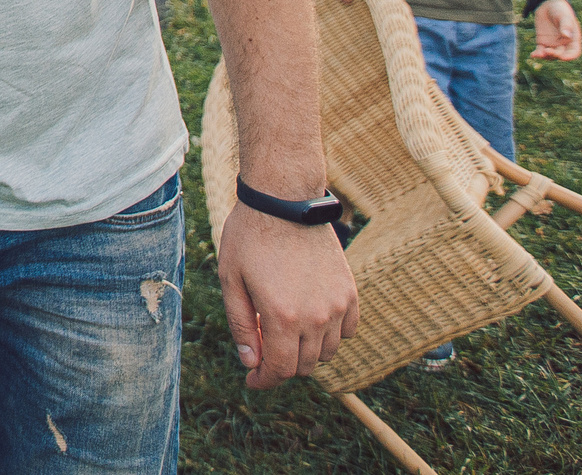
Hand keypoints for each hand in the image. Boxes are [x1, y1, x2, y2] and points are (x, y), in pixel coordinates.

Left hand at [217, 205, 359, 388]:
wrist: (285, 200)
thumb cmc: (250, 237)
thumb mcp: (232, 281)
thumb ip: (241, 325)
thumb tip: (250, 362)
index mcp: (283, 317)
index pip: (280, 370)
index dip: (264, 381)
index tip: (253, 381)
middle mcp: (316, 317)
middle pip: (303, 365)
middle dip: (281, 365)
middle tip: (263, 349)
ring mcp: (337, 305)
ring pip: (327, 351)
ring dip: (306, 350)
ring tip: (285, 331)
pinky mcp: (349, 291)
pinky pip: (347, 330)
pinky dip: (331, 334)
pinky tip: (311, 321)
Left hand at [531, 0, 581, 61]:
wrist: (547, 5)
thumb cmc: (559, 9)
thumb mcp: (564, 15)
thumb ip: (566, 25)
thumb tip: (567, 36)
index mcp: (573, 39)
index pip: (574, 52)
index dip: (570, 56)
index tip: (563, 58)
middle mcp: (564, 44)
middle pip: (561, 55)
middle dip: (555, 55)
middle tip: (548, 51)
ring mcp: (553, 44)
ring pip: (550, 55)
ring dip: (545, 56)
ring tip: (539, 54)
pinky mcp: (542, 42)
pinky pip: (540, 51)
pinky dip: (537, 54)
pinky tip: (533, 55)